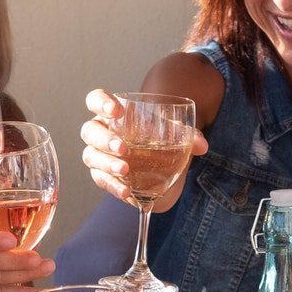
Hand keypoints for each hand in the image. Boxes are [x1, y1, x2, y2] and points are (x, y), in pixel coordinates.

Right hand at [79, 89, 206, 211]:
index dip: (101, 103)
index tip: (116, 110)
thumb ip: (188, 136)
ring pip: (91, 156)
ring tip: (125, 170)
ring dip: (107, 163)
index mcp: (113, 114)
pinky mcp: (103, 176)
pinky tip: (126, 191)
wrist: (159, 165)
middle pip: (90, 131)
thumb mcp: (174, 134)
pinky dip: (113, 186)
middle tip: (123, 148)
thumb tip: (202, 145)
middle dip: (105, 139)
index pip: (95, 100)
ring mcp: (99, 155)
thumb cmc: (159, 138)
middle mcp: (100, 132)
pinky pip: (102, 180)